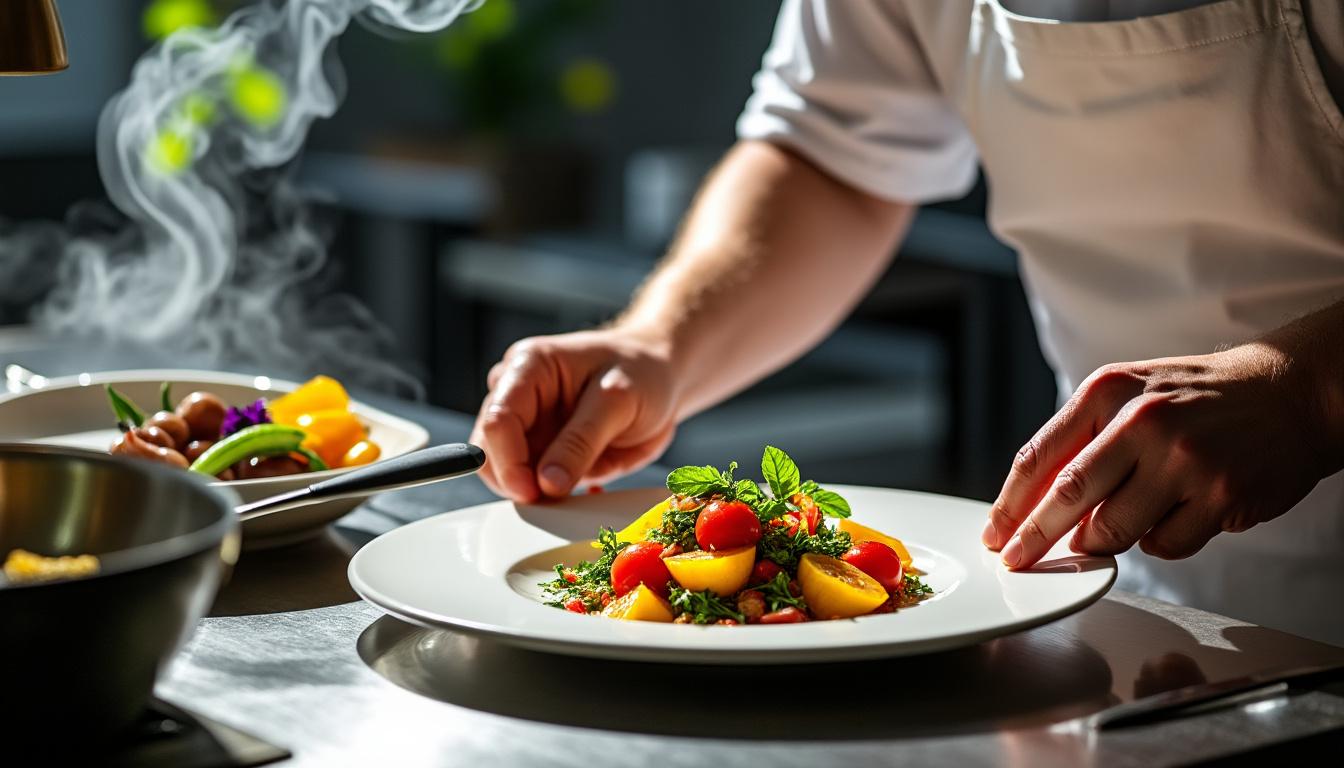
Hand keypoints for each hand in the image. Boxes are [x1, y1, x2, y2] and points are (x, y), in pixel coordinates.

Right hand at [469, 328, 678, 501]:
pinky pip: (536, 485)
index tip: (532, 492)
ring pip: (508, 474)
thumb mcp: (618, 400)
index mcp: (528, 368)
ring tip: (585, 478)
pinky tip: (592, 478)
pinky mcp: (543, 452)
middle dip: (518, 481)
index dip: (509, 462)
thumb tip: (547, 483)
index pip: (497, 420)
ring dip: (540, 490)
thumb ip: (581, 441)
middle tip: (555, 498)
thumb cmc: (642, 372)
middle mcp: (518, 396)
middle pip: (491, 451)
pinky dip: (558, 494)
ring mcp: (529, 427)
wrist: (662, 378)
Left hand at [983, 340, 1340, 568]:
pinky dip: (1159, 540)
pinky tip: (1177, 512)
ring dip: (1105, 540)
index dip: (1010, 504)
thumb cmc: (1194, 398)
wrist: (1287, 393)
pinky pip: (1165, 544)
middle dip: (1034, 539)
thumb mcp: (1128, 394)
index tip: (994, 535)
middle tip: (1016, 562)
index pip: (1040, 456)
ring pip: (1115, 530)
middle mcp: (1143, 421)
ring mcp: (1185, 459)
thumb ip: (1081, 441)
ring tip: (1122, 521)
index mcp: (1108, 391)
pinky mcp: (1221, 494)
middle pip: (1068, 497)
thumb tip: (1032, 507)